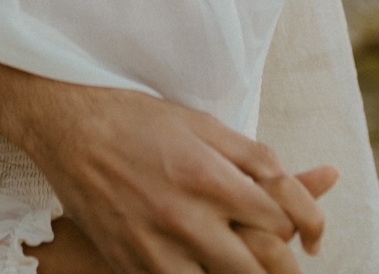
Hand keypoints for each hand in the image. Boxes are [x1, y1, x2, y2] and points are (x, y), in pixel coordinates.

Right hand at [13, 86, 329, 273]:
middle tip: (291, 264)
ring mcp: (154, 247)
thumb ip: (253, 155)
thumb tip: (299, 185)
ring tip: (248, 265)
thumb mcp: (202, 123)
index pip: (281, 221)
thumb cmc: (138, 119)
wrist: (67, 128)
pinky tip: (205, 265)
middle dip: (285, 269)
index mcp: (209, 177)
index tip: (311, 236)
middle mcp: (185, 217)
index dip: (306, 228)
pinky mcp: (130, 264)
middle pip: (258, 267)